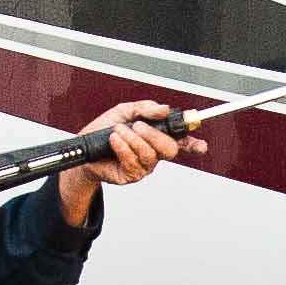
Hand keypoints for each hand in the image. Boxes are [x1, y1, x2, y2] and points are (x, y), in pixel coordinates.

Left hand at [55, 100, 199, 226]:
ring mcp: (143, 166)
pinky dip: (122, 147)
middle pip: (170, 149)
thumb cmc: (105, 130)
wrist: (84, 147)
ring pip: (150, 155)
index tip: (201, 144)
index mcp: (157, 136)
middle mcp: (154, 153)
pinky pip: (133, 162)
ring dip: (133, 139)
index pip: (182, 141)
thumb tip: (164, 109)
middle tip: (138, 126)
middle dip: (154, 135)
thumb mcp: (124, 111)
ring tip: (118, 131)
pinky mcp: (131, 175)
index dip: (194, 143)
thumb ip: (145, 108)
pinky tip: (114, 141)